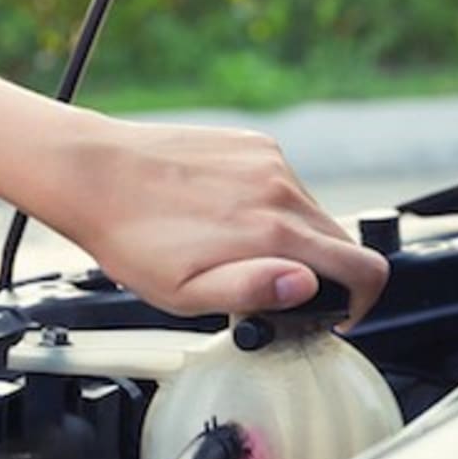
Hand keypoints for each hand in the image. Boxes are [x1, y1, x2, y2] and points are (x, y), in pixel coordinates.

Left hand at [19, 116, 388, 327]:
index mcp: (271, 233)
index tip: (333, 314)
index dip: (360, 303)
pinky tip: (227, 218)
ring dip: (293, 240)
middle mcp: (280, 190)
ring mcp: (269, 162)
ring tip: (240, 253)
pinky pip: (286, 183)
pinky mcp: (255, 144)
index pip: (363, 268)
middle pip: (341, 242)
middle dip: (323, 274)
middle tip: (276, 292)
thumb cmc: (131, 240)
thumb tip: (307, 286)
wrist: (94, 175)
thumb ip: (253, 292)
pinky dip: (272, 207)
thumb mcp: (185, 295)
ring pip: (312, 213)